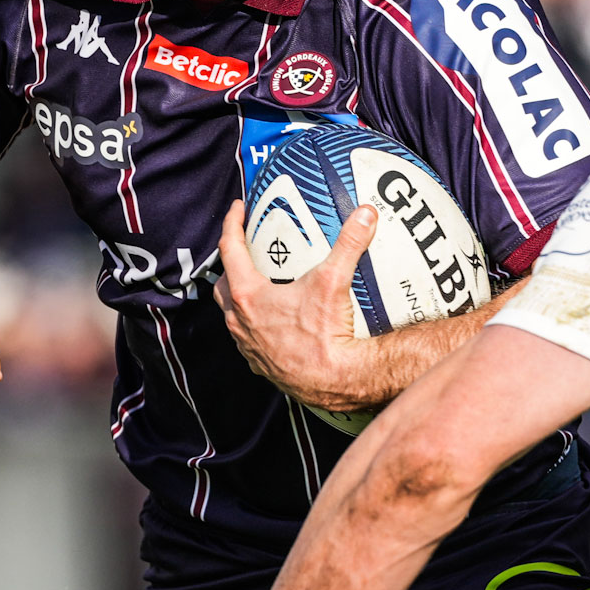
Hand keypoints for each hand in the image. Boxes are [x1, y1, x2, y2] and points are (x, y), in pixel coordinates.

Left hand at [216, 200, 378, 412]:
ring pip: (232, 314)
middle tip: (246, 250)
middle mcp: (240, 320)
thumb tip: (365, 214)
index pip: (229, 249)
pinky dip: (255, 324)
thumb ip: (348, 243)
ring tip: (260, 285)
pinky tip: (275, 321)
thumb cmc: (325, 335)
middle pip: (223, 283)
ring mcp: (247, 345)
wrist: (333, 381)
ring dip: (240, 297)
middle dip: (230, 264)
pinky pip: (249, 338)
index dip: (232, 224)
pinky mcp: (260, 363)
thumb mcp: (335, 281)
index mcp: (248, 295)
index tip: (238, 208)